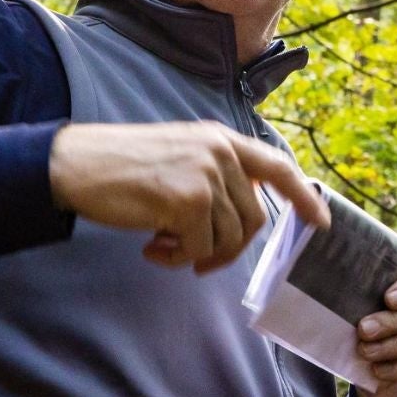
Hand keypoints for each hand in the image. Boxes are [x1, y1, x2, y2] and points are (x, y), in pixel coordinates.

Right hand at [49, 122, 329, 273]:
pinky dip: (175, 258)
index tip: (321, 222)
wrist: (76, 164)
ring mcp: (207, 175)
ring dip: (195, 253)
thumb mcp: (180, 155)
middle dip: (228, 248)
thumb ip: (216, 174)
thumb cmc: (122, 166)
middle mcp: (221, 152)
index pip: (277, 167)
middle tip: (192, 257)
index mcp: (221, 139)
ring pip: (228, 239)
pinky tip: (150, 247)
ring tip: (162, 244)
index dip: (303, 196)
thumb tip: (245, 216)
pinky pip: (199, 249)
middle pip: (253, 220)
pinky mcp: (189, 201)